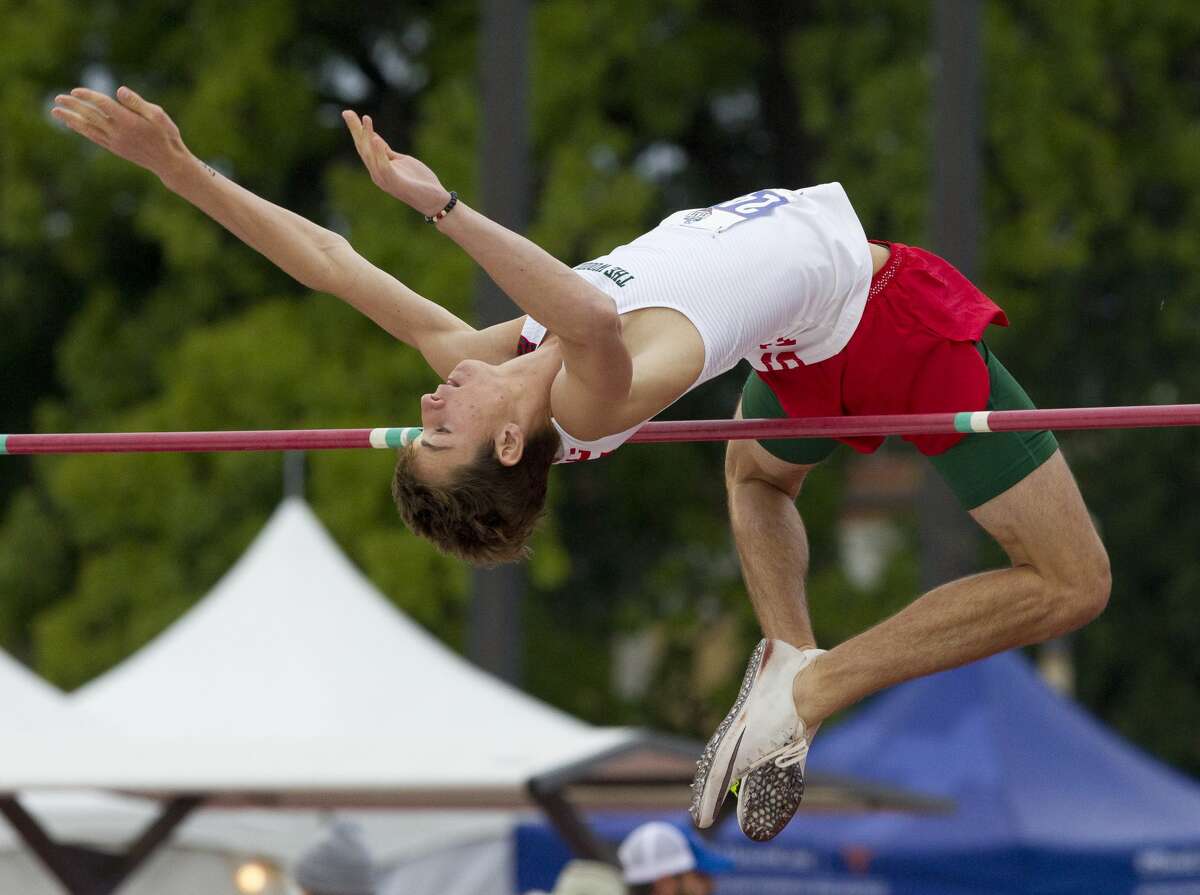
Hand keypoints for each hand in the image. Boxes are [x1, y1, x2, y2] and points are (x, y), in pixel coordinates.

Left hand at [51, 86, 190, 180]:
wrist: (169, 162)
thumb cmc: (167, 135)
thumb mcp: (158, 115)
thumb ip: (137, 103)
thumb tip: (119, 90)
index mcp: (129, 122)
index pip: (103, 105)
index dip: (89, 96)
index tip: (76, 90)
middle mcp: (119, 133)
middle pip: (91, 116)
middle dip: (73, 106)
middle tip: (58, 98)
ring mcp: (115, 142)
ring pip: (89, 128)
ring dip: (71, 119)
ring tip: (55, 111)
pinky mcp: (115, 149)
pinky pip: (94, 137)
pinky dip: (82, 130)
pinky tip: (73, 124)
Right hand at [341, 110, 449, 216]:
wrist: (434, 200)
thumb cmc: (418, 181)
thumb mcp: (401, 161)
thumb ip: (387, 152)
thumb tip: (375, 138)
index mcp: (378, 168)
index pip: (364, 146)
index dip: (357, 130)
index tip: (348, 113)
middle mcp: (377, 174)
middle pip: (363, 149)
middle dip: (356, 130)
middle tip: (347, 112)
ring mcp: (385, 180)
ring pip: (371, 156)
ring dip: (367, 137)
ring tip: (366, 119)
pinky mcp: (396, 183)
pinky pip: (384, 167)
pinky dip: (379, 153)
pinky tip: (376, 139)